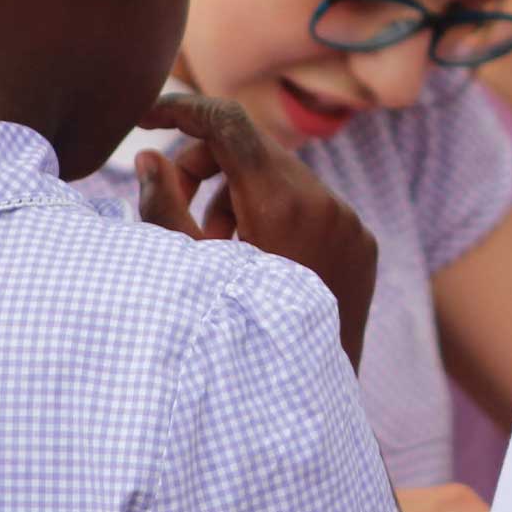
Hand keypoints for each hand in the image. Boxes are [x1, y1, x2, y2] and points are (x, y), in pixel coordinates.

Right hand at [134, 92, 378, 368]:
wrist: (307, 401)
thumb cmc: (235, 340)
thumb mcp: (188, 271)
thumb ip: (162, 208)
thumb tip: (149, 158)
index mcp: (279, 204)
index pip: (226, 122)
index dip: (181, 109)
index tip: (147, 116)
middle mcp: (324, 202)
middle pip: (251, 148)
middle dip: (205, 166)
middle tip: (177, 205)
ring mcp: (350, 221)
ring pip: (281, 176)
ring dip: (240, 195)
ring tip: (220, 247)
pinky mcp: (363, 240)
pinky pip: (313, 206)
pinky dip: (277, 217)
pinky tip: (259, 261)